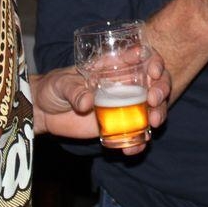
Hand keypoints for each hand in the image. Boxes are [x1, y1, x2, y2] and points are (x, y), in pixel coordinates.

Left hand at [32, 52, 170, 154]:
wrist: (45, 112)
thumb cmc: (54, 87)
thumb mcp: (62, 84)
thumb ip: (75, 91)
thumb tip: (87, 101)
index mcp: (115, 66)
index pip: (142, 58)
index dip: (153, 62)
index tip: (152, 71)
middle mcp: (125, 84)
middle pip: (155, 82)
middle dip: (161, 89)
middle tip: (154, 101)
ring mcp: (125, 106)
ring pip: (153, 108)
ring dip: (158, 114)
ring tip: (153, 123)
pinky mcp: (119, 126)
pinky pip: (137, 134)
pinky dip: (139, 142)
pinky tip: (132, 148)